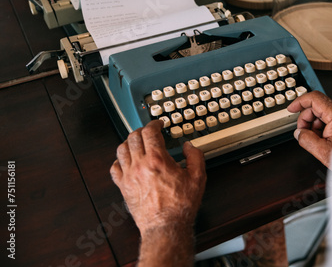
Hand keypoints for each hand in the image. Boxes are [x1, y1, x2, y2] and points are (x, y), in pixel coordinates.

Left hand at [110, 120, 205, 235]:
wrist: (165, 227)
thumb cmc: (179, 206)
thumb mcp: (197, 178)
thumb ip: (195, 157)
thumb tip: (189, 146)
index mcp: (158, 160)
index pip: (150, 132)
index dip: (154, 123)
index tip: (159, 124)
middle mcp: (140, 165)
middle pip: (133, 137)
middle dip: (142, 130)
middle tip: (150, 132)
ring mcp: (129, 176)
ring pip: (121, 149)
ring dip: (129, 142)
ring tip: (137, 143)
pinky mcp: (123, 187)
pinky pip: (114, 168)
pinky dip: (119, 160)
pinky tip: (127, 161)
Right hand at [287, 91, 331, 167]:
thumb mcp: (323, 152)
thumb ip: (307, 140)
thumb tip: (299, 133)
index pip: (314, 98)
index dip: (299, 102)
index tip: (292, 108)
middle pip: (316, 106)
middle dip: (306, 120)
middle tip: (304, 133)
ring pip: (321, 112)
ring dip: (314, 125)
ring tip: (317, 140)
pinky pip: (328, 117)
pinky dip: (322, 126)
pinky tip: (323, 138)